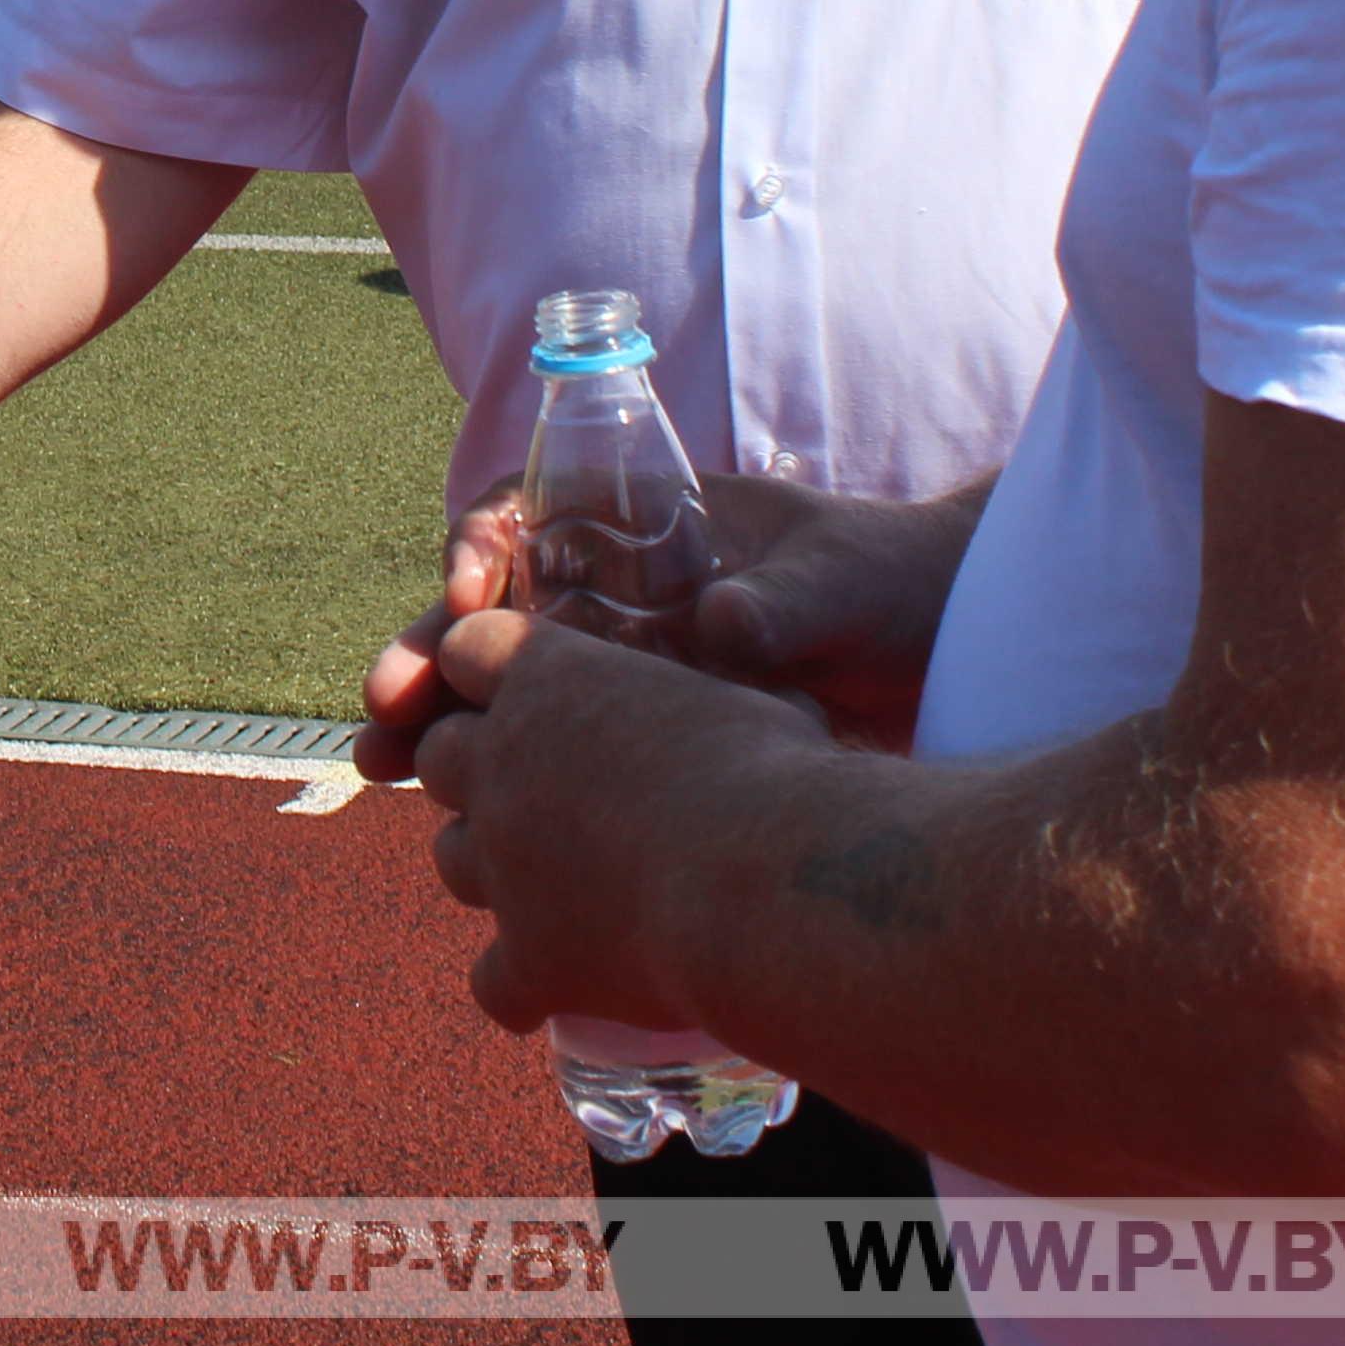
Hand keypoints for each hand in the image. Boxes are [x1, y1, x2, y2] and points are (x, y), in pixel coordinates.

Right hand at [395, 477, 976, 750]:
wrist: (963, 657)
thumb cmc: (901, 584)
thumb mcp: (847, 579)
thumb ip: (784, 599)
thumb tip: (724, 626)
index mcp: (648, 526)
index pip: (530, 519)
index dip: (480, 547)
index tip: (465, 589)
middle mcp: (622, 593)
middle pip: (497, 614)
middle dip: (429, 654)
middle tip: (381, 707)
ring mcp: (631, 669)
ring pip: (509, 692)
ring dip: (443, 724)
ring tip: (383, 766)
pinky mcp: (650, 742)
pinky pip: (557, 757)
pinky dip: (502, 783)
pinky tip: (461, 827)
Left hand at [409, 609, 832, 1036]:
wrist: (769, 889)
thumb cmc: (778, 777)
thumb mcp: (740, 704)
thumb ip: (696, 703)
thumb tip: (752, 711)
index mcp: (548, 678)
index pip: (468, 651)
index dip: (493, 674)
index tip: (535, 697)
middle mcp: (501, 764)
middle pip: (441, 756)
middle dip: (481, 773)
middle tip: (549, 797)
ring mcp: (503, 866)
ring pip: (454, 857)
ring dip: (496, 870)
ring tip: (565, 888)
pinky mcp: (527, 960)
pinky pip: (492, 980)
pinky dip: (525, 986)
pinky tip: (569, 989)